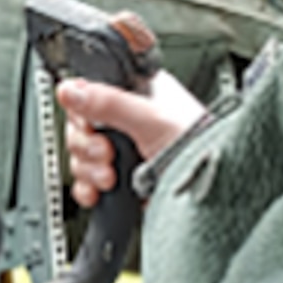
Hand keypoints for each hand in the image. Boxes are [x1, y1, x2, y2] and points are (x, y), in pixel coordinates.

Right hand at [57, 69, 204, 207]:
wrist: (213, 192)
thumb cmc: (200, 145)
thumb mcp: (151, 118)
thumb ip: (108, 102)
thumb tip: (70, 90)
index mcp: (138, 92)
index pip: (91, 92)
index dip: (83, 110)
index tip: (90, 124)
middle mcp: (129, 118)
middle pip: (81, 127)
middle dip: (88, 146)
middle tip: (108, 154)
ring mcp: (125, 150)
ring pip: (82, 156)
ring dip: (90, 169)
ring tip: (112, 176)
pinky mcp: (123, 179)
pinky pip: (88, 182)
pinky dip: (88, 188)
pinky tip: (100, 192)